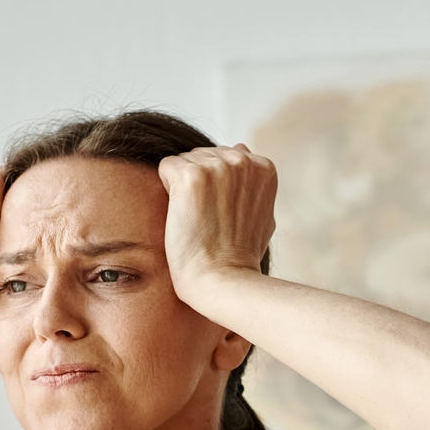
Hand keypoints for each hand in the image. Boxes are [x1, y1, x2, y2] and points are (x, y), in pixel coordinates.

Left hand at [157, 145, 277, 302]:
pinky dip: (167, 190)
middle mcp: (242, 160)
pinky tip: (183, 214)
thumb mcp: (263, 214)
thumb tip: (244, 152)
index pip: (225, 157)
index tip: (223, 213)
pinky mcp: (190, 175)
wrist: (222, 278)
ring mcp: (217, 166)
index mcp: (262, 167)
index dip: (217, 187)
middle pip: (203, 155)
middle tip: (209, 218)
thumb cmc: (240, 255)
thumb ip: (253, 183)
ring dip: (184, 188)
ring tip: (197, 218)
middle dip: (201, 182)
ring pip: (185, 161)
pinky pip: (167, 168)